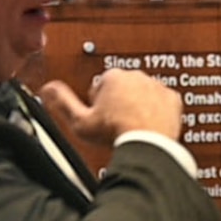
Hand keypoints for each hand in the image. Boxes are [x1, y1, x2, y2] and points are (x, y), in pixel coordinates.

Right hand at [37, 70, 181, 146]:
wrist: (148, 144)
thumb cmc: (116, 134)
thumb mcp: (80, 122)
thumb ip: (62, 103)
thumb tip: (48, 89)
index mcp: (112, 76)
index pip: (99, 85)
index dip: (97, 103)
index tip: (100, 117)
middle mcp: (136, 76)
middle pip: (122, 88)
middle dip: (118, 102)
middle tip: (115, 123)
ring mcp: (156, 87)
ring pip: (143, 94)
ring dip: (138, 105)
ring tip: (131, 126)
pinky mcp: (172, 99)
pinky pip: (163, 103)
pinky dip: (157, 112)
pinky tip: (148, 125)